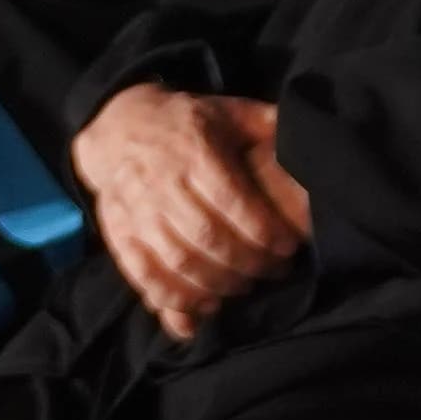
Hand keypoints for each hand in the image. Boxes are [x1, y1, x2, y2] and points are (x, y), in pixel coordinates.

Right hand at [70, 86, 310, 339]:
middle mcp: (162, 180)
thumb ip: (266, 126)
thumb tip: (305, 141)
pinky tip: (203, 307)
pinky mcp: (118, 232)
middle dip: (247, 263)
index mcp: (194, 149)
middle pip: (207, 236)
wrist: (115, 126)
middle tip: (272, 272)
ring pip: (178, 259)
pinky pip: (144, 273)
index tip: (288, 247)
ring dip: (216, 283)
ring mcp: (136, 210)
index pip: (232, 200)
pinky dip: (173, 297)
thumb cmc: (184, 124)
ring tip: (243, 287)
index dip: (264, 231)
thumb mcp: (226, 112)